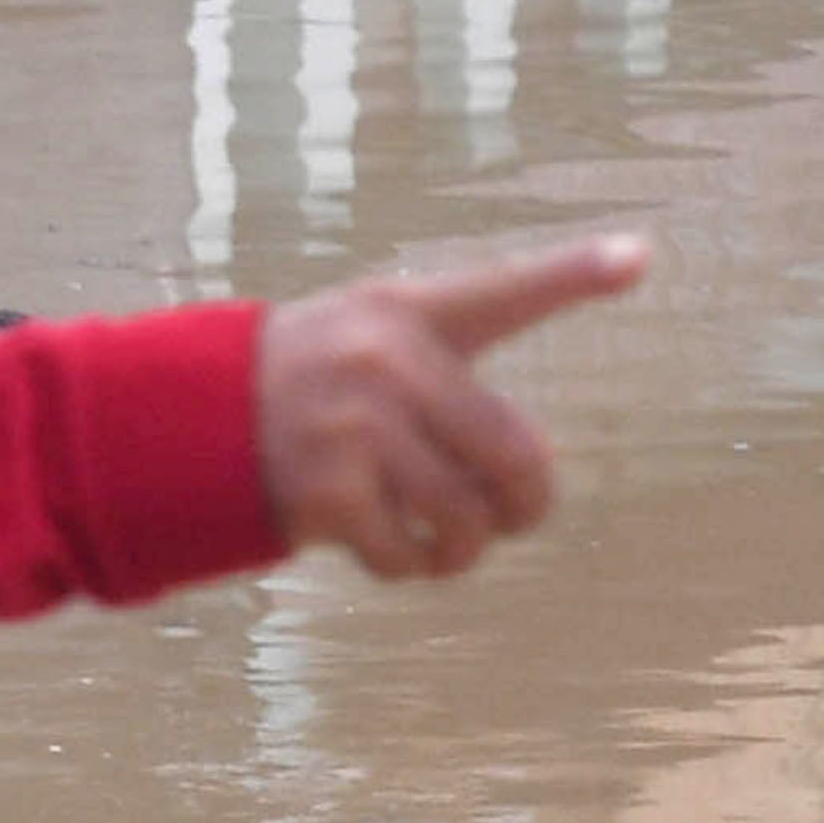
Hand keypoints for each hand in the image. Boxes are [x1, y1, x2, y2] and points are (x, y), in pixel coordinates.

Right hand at [260, 230, 651, 581]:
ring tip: (451, 548)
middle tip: (515, 519)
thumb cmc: (305, 380)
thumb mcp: (367, 337)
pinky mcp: (324, 491)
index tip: (637, 256)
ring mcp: (353, 428)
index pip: (501, 291)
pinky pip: (402, 551)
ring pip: (461, 514)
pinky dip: (407, 566)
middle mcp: (384, 363)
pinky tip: (391, 550)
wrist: (186, 416)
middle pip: (511, 453)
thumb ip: (450, 375)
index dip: (573, 272)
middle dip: (526, 503)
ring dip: (465, 547)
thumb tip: (530, 475)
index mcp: (405, 313)